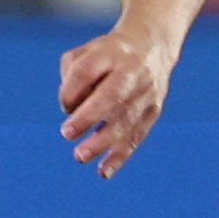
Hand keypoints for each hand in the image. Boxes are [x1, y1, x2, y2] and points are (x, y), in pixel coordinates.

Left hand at [57, 24, 175, 177]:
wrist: (152, 46)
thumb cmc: (107, 55)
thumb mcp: (85, 53)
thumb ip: (71, 77)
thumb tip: (71, 109)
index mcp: (111, 52)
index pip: (87, 71)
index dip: (71, 90)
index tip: (64, 105)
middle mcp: (132, 71)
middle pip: (111, 95)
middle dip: (88, 117)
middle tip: (66, 134)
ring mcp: (146, 92)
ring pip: (125, 120)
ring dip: (102, 141)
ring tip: (80, 156)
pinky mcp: (153, 110)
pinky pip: (136, 135)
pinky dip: (119, 155)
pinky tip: (104, 171)